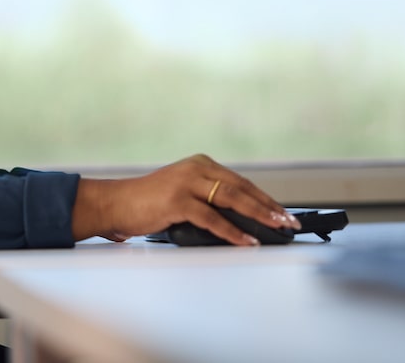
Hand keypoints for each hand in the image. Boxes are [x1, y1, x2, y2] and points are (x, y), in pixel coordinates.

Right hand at [71, 154, 299, 245]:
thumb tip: (241, 224)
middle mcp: (196, 168)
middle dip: (269, 207)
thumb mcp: (183, 196)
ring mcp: (186, 182)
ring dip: (258, 215)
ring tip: (277, 227)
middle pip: (242, 188)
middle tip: (289, 221)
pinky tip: (247, 240)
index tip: (283, 213)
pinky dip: (233, 231)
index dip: (265, 199)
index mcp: (200, 165)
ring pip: (232, 199)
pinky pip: (212, 218)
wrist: (115, 203)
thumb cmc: (147, 203)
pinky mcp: (177, 200)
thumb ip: (208, 203)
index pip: (241, 182)